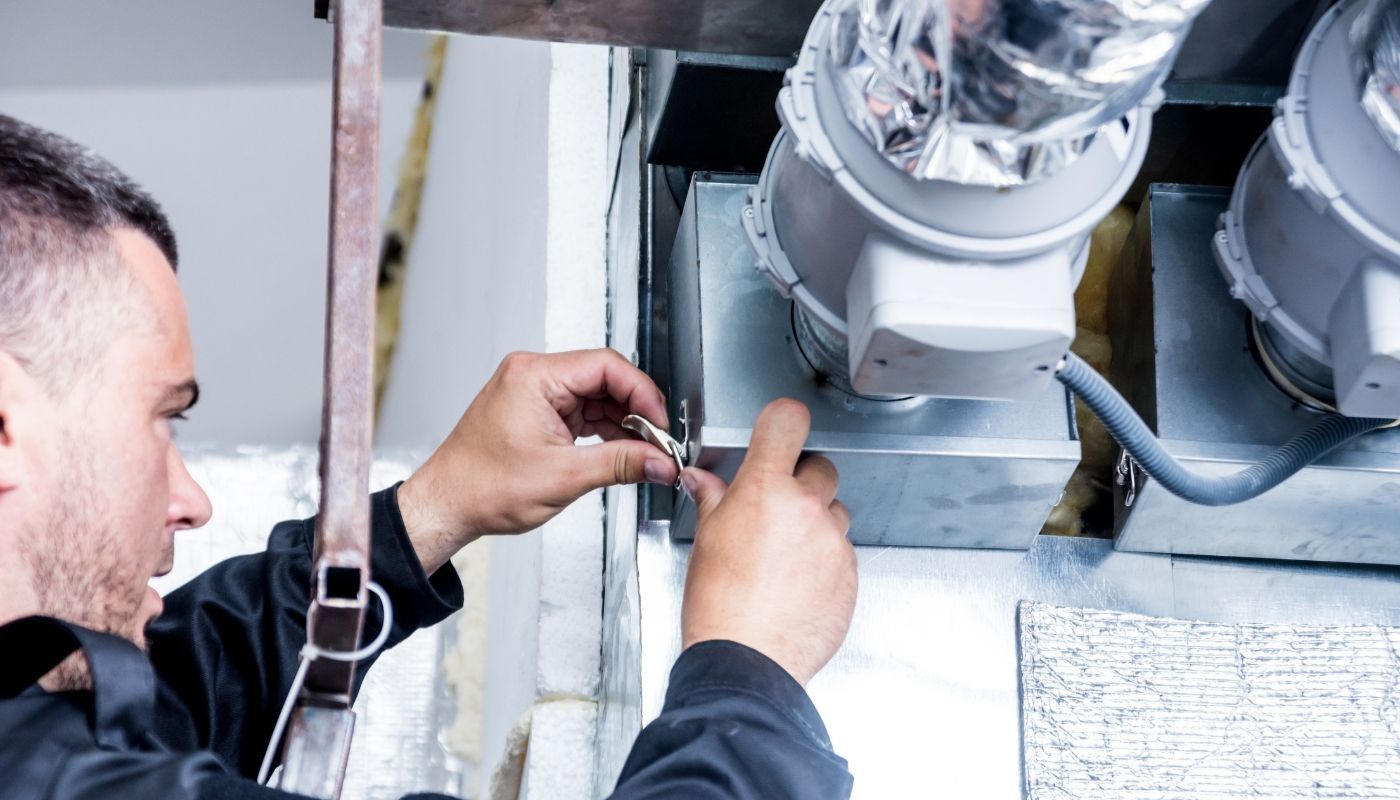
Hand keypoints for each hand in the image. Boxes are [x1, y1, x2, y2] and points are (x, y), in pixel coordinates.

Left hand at [398, 349, 679, 572]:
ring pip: (596, 396)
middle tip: (657, 442)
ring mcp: (534, 392)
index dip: (642, 394)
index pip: (607, 366)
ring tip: (643, 452)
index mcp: (534, 376)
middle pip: (604, 378)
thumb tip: (659, 461)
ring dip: (622, 423)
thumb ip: (620, 464)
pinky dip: (603, 431)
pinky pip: (581, 411)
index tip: (660, 423)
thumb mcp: (564, 477)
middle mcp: (532, 375)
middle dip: (635, 411)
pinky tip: (619, 451)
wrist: (447, 506)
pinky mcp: (536, 411)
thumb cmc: (482, 488)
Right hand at [679, 398, 857, 685]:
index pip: (787, 422)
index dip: (784, 421)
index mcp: (765, 489)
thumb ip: (714, 499)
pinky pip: (842, 551)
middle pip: (820, 467)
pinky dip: (824, 559)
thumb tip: (703, 481)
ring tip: (783, 554)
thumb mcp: (707, 540)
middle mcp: (807, 508)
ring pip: (834, 512)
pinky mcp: (850, 572)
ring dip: (814, 522)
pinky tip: (796, 582)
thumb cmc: (720, 605)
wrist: (746, 660)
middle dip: (800, 481)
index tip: (781, 429)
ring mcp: (833, 541)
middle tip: (775, 508)